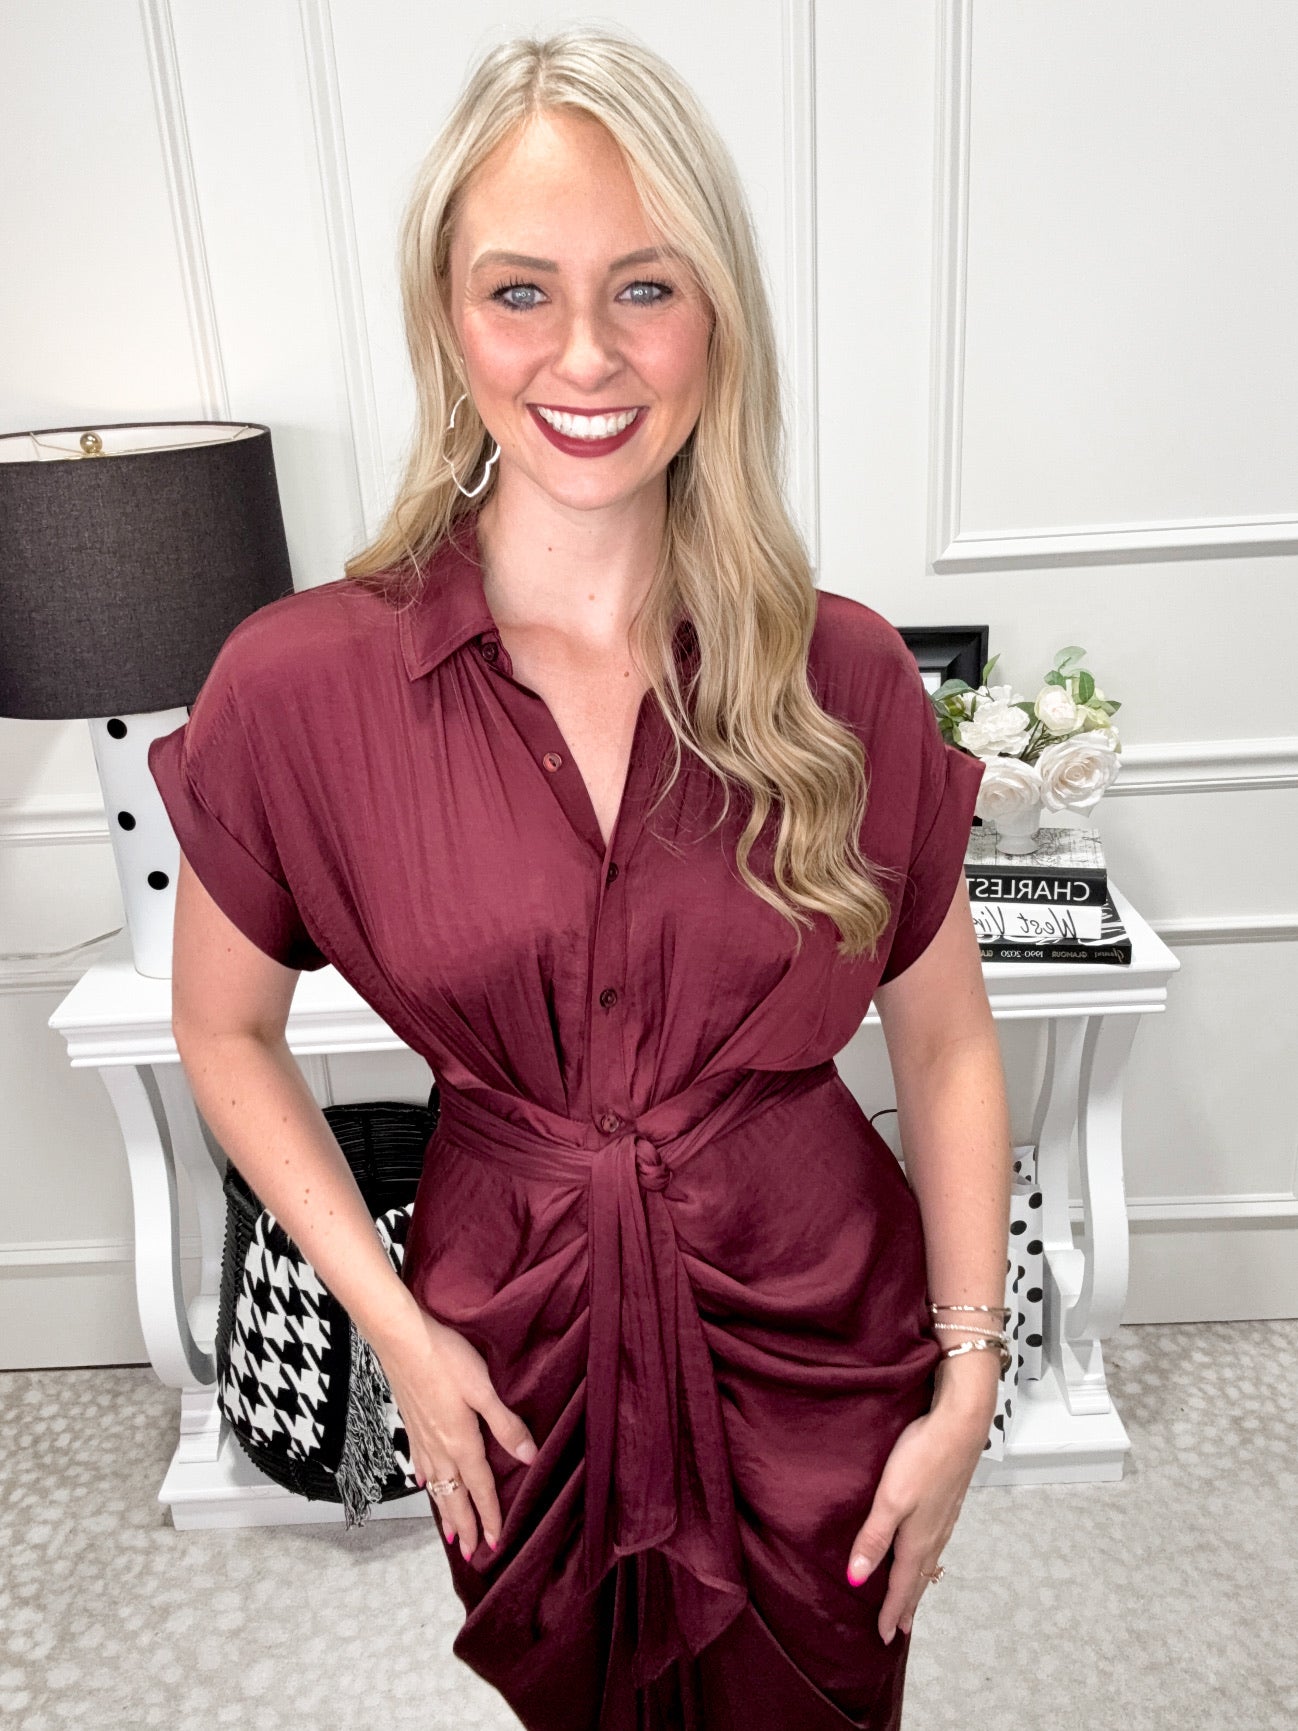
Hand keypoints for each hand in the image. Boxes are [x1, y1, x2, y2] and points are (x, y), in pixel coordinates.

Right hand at [377, 1308, 537, 1559]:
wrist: (401, 1340)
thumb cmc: (446, 1359)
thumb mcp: (484, 1390)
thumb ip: (506, 1425)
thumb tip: (528, 1458)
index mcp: (462, 1442)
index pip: (480, 1488)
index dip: (490, 1517)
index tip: (495, 1543)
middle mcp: (440, 1448)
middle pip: (454, 1496)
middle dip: (464, 1526)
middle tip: (470, 1553)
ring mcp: (421, 1437)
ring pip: (435, 1486)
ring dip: (444, 1511)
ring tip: (449, 1534)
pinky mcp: (410, 1423)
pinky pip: (419, 1464)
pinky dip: (424, 1481)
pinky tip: (423, 1484)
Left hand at [844, 1401, 990, 1643]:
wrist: (960, 1424)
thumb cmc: (922, 1458)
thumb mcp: (890, 1498)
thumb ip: (874, 1537)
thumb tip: (857, 1579)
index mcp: (917, 1537)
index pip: (902, 1584)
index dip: (891, 1610)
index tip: (884, 1637)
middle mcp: (934, 1532)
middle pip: (919, 1577)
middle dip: (908, 1603)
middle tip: (900, 1628)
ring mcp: (945, 1516)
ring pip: (929, 1560)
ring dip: (919, 1582)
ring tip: (913, 1596)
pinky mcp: (950, 1499)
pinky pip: (936, 1541)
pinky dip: (928, 1558)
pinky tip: (927, 1548)